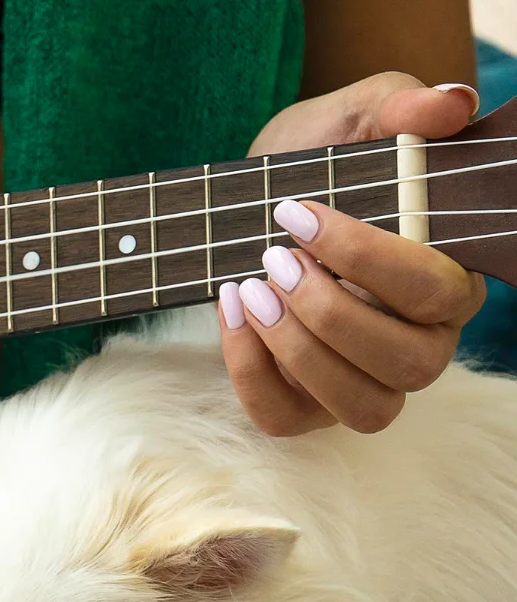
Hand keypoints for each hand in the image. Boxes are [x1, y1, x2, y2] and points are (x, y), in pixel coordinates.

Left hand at [219, 73, 487, 435]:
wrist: (253, 202)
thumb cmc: (317, 162)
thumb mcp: (352, 119)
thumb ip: (400, 105)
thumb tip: (449, 103)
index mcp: (449, 280)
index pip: (436, 292)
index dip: (367, 259)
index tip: (297, 214)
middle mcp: (421, 343)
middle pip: (406, 360)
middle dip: (330, 312)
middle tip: (274, 259)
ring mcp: (365, 382)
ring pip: (358, 405)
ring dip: (295, 351)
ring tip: (251, 288)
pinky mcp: (306, 407)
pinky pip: (284, 418)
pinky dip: (249, 372)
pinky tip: (232, 311)